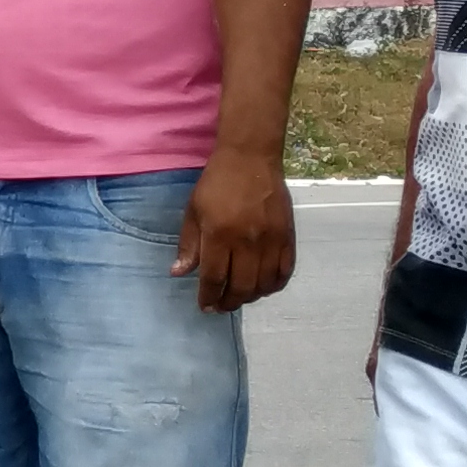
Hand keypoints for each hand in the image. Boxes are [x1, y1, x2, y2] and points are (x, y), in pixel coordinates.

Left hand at [176, 149, 295, 313]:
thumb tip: (178, 274)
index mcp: (219, 235)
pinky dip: (274, 285)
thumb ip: (188, 245)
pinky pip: (285, 271)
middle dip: (228, 303)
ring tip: (239, 297)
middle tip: (221, 306)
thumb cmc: (216, 184)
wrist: (250, 160)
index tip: (204, 307)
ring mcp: (271, 240)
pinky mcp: (288, 237)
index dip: (208, 297)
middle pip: (240, 286)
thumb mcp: (193, 211)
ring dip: (250, 297)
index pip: (213, 277)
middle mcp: (247, 241)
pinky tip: (263, 286)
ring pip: (264, 283)